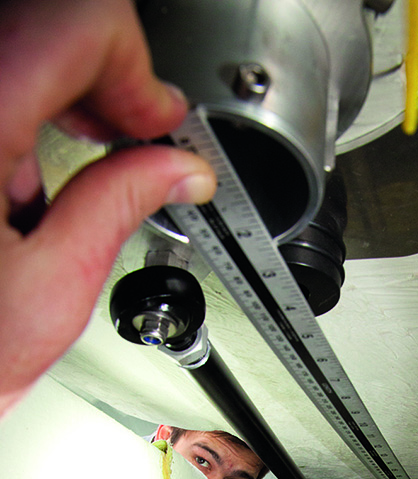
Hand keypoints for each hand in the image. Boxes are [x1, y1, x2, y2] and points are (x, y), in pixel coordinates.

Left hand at [0, 0, 215, 415]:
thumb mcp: (52, 290)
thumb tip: (176, 167)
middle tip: (137, 136)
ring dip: (63, 95)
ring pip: (19, 45)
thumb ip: (118, 206)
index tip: (158, 121)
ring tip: (82, 170)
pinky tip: (27, 177)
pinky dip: (23, 111)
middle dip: (105, 75)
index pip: (75, 25)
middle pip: (46, 24)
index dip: (134, 68)